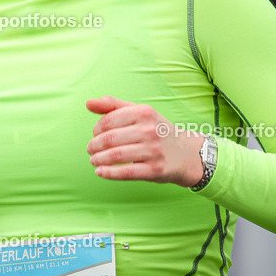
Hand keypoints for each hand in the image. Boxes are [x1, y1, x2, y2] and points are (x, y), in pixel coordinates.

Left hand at [86, 96, 203, 186]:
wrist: (186, 154)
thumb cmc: (156, 131)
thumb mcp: (139, 112)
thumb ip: (113, 105)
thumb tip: (88, 103)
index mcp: (144, 112)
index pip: (108, 120)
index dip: (96, 130)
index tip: (94, 135)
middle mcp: (150, 130)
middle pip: (109, 139)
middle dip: (94, 146)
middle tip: (90, 150)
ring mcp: (153, 150)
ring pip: (115, 155)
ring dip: (98, 159)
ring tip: (94, 160)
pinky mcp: (155, 169)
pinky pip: (126, 172)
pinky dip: (109, 173)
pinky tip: (100, 172)